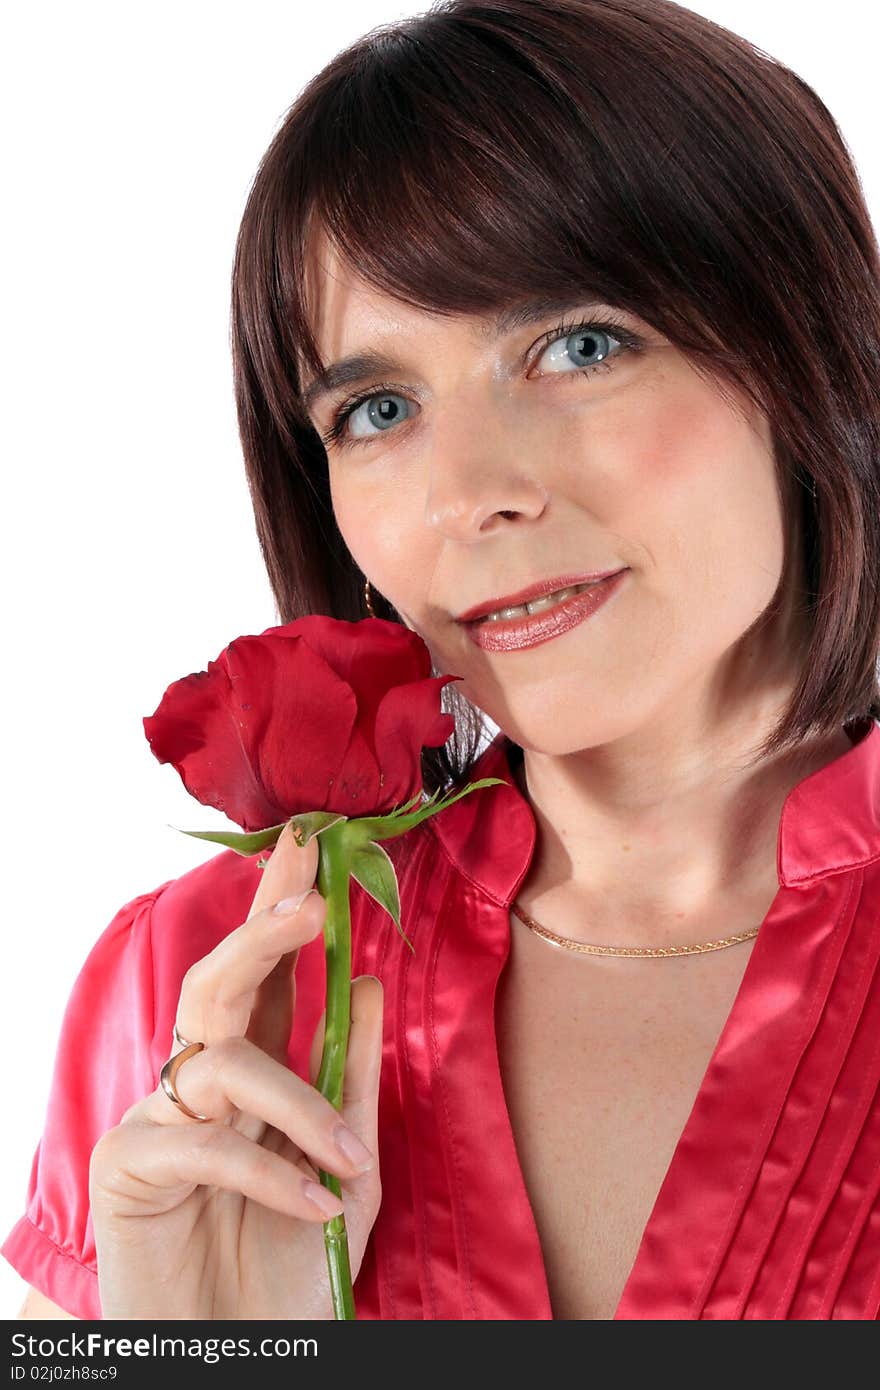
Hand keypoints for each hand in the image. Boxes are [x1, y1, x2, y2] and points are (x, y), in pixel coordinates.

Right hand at [89, 821, 382, 1318]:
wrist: (243, 1354)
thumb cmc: (291, 1265)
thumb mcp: (348, 1165)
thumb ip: (353, 1075)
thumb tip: (366, 980)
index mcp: (251, 1073)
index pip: (265, 977)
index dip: (279, 910)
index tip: (307, 847)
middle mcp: (199, 1082)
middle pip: (215, 985)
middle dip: (260, 935)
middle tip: (309, 904)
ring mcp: (158, 1118)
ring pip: (224, 1063)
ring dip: (300, 1109)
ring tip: (347, 1169)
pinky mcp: (127, 1165)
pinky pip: (207, 1142)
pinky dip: (273, 1175)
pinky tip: (317, 1207)